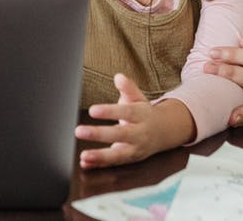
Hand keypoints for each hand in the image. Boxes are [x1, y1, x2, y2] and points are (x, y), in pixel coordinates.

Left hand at [74, 74, 193, 168]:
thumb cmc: (144, 113)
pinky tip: (85, 163)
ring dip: (100, 156)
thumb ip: (128, 88)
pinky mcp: (129, 160)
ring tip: (84, 155)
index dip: (109, 112)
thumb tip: (119, 77)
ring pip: (119, 155)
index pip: (126, 113)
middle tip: (79, 131)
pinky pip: (114, 164)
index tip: (92, 110)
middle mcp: (140, 134)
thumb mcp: (138, 98)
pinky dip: (100, 165)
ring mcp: (136, 149)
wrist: (163, 132)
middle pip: (121, 135)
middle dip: (100, 134)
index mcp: (142, 116)